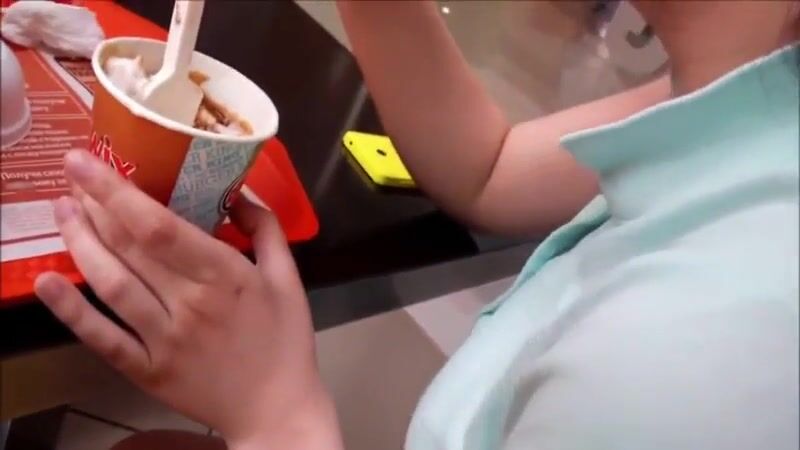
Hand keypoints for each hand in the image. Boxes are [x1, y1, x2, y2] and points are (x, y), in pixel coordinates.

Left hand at [34, 150, 342, 448]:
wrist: (277, 409)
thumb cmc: (285, 340)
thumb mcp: (288, 279)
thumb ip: (266, 230)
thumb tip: (238, 191)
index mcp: (226, 276)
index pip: (159, 226)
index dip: (117, 192)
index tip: (85, 162)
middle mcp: (189, 304)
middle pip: (128, 247)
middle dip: (92, 206)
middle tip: (73, 178)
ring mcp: (164, 339)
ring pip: (111, 284)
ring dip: (79, 243)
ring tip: (62, 211)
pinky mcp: (147, 369)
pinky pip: (103, 338)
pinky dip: (71, 312)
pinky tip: (48, 282)